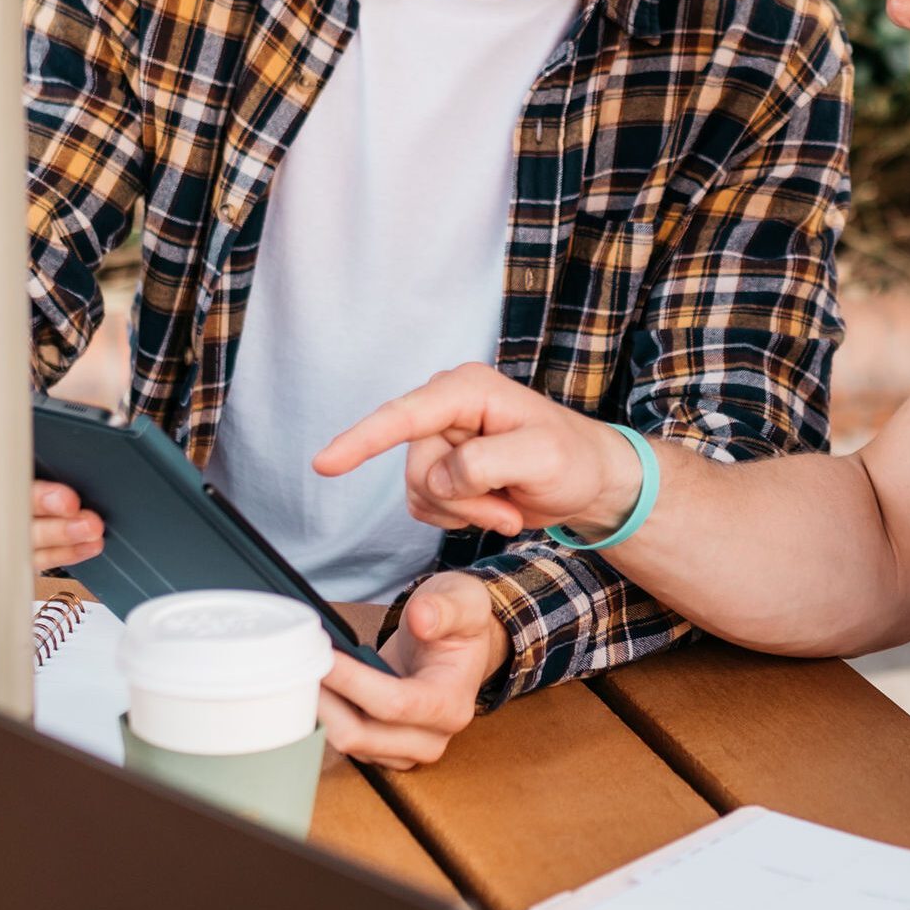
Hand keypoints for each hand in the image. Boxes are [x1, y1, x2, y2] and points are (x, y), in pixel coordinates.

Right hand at [314, 364, 644, 543]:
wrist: (587, 481)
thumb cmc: (572, 460)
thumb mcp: (541, 458)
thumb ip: (485, 464)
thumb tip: (440, 478)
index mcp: (466, 390)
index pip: (403, 415)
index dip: (361, 440)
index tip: (323, 465)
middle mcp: (445, 409)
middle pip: (418, 469)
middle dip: (463, 502)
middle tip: (508, 510)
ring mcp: (440, 440)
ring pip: (420, 493)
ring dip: (465, 514)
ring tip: (508, 507)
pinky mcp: (441, 470)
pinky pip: (425, 507)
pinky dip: (459, 520)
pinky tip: (494, 508)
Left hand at [316, 571, 504, 769]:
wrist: (458, 649)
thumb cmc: (459, 626)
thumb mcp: (464, 602)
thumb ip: (446, 607)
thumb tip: (422, 618)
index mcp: (453, 704)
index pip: (396, 704)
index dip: (354, 682)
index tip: (325, 656)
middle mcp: (432, 738)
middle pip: (363, 736)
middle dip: (327, 701)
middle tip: (302, 664)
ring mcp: (407, 750)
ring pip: (350, 745)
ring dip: (323, 711)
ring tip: (305, 673)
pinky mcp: (385, 751)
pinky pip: (347, 745)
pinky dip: (328, 719)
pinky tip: (318, 689)